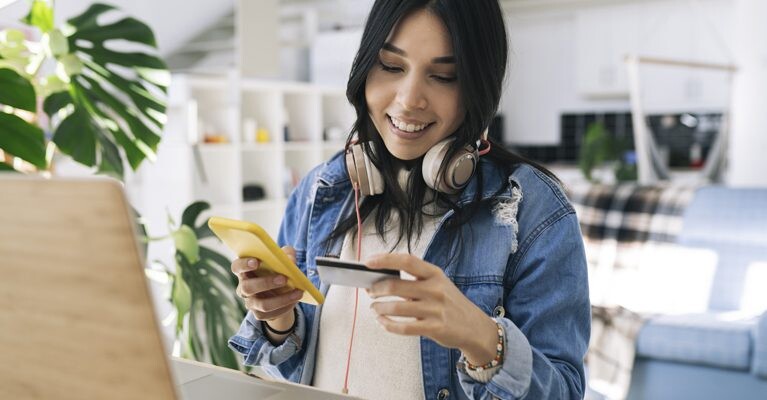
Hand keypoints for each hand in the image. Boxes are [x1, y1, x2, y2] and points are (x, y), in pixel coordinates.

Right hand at [230, 245, 303, 324]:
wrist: (282, 292)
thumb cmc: (279, 270)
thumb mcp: (284, 259)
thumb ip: (287, 254)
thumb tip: (290, 259)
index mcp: (245, 270)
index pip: (237, 267)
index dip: (244, 264)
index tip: (256, 262)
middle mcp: (244, 287)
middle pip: (248, 287)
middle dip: (266, 283)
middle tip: (283, 278)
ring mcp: (250, 302)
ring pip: (261, 304)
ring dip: (280, 299)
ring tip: (297, 292)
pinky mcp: (259, 314)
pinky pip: (271, 313)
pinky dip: (285, 306)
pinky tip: (295, 299)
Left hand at [366, 253, 498, 365]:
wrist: (475, 328)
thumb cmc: (450, 304)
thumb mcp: (438, 285)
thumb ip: (414, 282)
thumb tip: (380, 281)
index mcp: (435, 274)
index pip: (406, 260)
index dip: (384, 259)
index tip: (367, 262)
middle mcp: (435, 289)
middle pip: (395, 285)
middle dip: (376, 289)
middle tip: (369, 291)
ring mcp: (435, 309)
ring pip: (396, 308)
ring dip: (379, 308)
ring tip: (374, 308)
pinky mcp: (434, 328)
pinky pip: (403, 327)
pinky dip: (387, 325)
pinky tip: (382, 322)